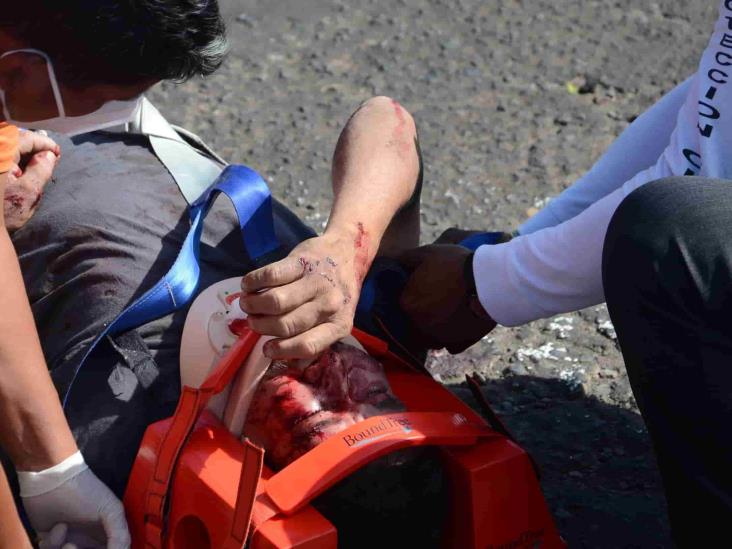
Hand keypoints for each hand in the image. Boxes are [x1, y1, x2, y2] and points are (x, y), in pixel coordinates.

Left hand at [3, 130, 59, 230]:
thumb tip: (49, 155)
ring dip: (19, 151)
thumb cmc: (3, 212)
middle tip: (48, 156)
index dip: (45, 143)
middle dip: (31, 146)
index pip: (25, 138)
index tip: (57, 153)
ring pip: (3, 145)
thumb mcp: (29, 192)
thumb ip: (42, 169)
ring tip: (34, 161)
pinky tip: (16, 168)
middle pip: (11, 138)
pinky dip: (8, 158)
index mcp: (1, 151)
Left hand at [19, 452, 129, 548]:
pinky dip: (51, 544)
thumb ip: (120, 535)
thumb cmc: (85, 490)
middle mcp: (89, 539)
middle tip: (74, 546)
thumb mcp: (111, 510)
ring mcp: (70, 540)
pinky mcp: (51, 540)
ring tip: (65, 538)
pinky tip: (56, 528)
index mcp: (108, 532)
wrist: (52, 481)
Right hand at [240, 229, 366, 358]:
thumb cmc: (336, 292)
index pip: (307, 345)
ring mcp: (316, 281)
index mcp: (339, 325)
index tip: (266, 349)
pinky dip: (253, 282)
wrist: (348, 254)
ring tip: (247, 304)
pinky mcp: (302, 260)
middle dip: (261, 326)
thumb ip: (316, 341)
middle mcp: (329, 305)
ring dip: (254, 305)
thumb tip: (289, 364)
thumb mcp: (335, 320)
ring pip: (275, 301)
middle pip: (285, 324)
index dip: (282, 350)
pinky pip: (271, 275)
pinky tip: (248, 286)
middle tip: (253, 321)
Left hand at [399, 244, 496, 353]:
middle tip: (438, 298)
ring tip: (450, 311)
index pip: (403, 303)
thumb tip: (394, 263)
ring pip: (430, 336)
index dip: (413, 294)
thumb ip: (405, 259)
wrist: (488, 282)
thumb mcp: (427, 253)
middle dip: (423, 312)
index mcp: (407, 305)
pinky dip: (453, 337)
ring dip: (435, 327)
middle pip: (414, 321)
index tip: (425, 287)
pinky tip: (461, 323)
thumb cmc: (454, 265)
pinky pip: (450, 345)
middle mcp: (417, 326)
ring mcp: (437, 338)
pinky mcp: (457, 345)